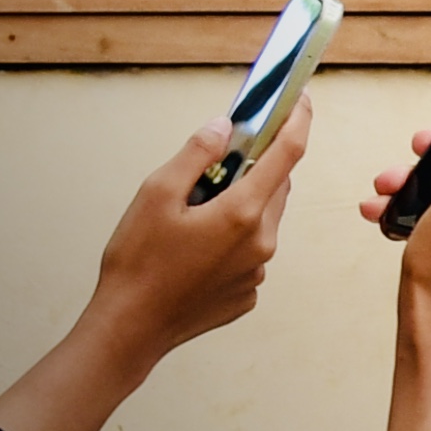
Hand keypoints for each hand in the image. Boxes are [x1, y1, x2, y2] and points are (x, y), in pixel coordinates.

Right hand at [0, 103, 311, 430]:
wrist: (128, 330)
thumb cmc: (137, 265)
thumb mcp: (156, 195)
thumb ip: (196, 154)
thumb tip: (225, 126)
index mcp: (243, 212)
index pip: (288, 152)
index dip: (299, 120)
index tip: (302, 100)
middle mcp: (262, 241)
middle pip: (277, 185)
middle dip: (259, 165)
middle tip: (225, 159)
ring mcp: (257, 270)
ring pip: (265, 218)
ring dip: (245, 203)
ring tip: (200, 208)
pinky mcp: (247, 292)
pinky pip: (252, 251)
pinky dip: (235, 237)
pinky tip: (197, 247)